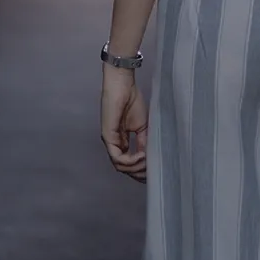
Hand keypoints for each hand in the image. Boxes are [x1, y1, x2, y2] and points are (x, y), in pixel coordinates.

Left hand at [101, 67, 147, 183]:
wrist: (123, 85)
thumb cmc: (132, 100)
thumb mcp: (143, 126)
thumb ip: (143, 142)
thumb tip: (149, 158)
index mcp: (122, 142)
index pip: (128, 164)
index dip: (140, 171)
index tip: (152, 172)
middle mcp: (114, 145)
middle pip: (124, 169)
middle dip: (138, 173)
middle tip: (151, 173)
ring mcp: (110, 142)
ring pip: (120, 166)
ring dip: (136, 167)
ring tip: (148, 161)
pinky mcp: (108, 137)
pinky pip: (118, 157)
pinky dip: (131, 160)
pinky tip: (141, 156)